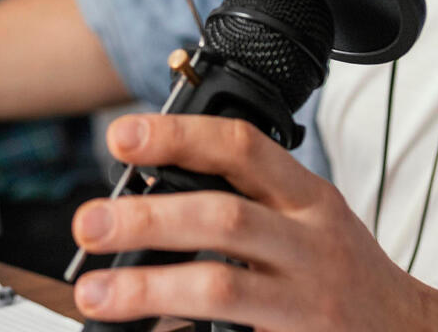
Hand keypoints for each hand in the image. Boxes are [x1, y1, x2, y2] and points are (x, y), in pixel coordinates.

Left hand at [71, 114, 436, 331]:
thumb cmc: (346, 272)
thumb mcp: (312, 218)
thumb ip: (248, 200)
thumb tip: (146, 196)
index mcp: (310, 198)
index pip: (242, 147)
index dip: (179, 136)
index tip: (123, 137)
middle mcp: (311, 245)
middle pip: (223, 218)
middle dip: (147, 218)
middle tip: (90, 223)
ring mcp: (306, 302)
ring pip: (220, 288)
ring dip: (148, 288)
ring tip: (96, 292)